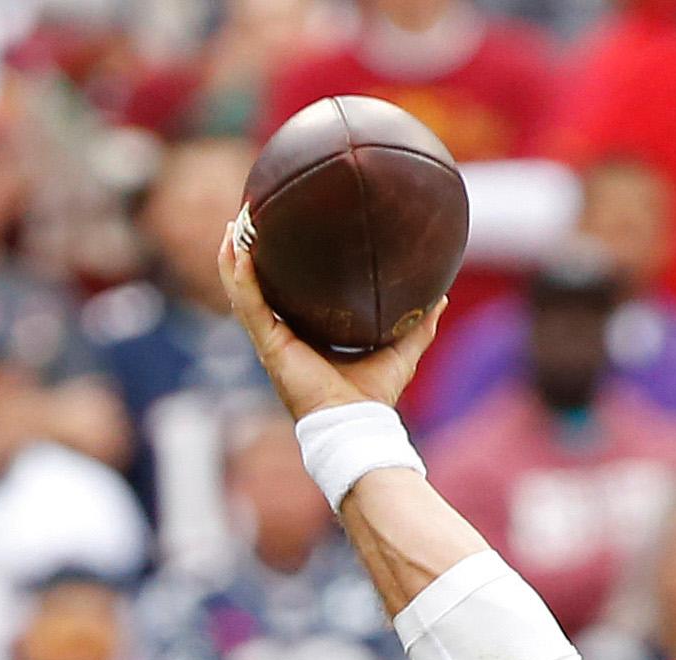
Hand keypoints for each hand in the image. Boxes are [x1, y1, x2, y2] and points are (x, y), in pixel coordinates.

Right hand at [220, 222, 444, 422]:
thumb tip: (442, 298)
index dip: (279, 269)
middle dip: (248, 253)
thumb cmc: (373, 400)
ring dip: (233, 255)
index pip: (285, 297)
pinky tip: (236, 245)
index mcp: (304, 338)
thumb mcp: (400, 353)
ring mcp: (272, 340)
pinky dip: (238, 273)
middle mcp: (283, 337)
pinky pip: (246, 301)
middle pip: (256, 288)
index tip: (281, 234)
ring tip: (234, 222)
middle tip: (250, 218)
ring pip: (241, 290)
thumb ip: (418, 326)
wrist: (356, 425)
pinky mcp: (269, 344)